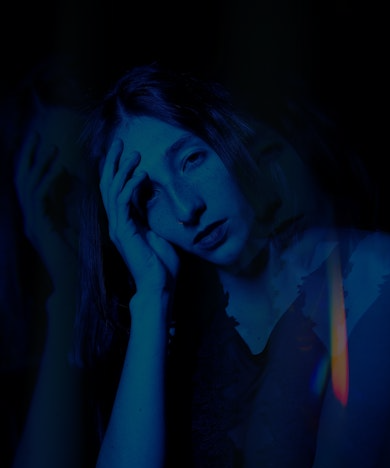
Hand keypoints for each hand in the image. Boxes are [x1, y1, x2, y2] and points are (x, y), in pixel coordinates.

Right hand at [14, 128, 79, 292]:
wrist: (72, 284)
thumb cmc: (76, 261)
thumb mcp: (73, 229)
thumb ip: (70, 209)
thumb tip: (76, 189)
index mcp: (36, 218)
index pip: (28, 183)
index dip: (32, 162)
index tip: (41, 142)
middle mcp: (29, 218)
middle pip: (21, 179)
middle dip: (28, 155)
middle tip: (37, 134)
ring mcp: (30, 223)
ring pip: (28, 185)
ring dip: (40, 163)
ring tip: (52, 146)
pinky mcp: (38, 228)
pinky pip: (39, 197)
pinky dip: (47, 180)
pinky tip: (59, 168)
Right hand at [100, 138, 178, 295]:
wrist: (159, 286)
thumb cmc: (162, 265)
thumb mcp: (159, 233)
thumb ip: (152, 216)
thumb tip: (154, 198)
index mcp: (126, 223)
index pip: (117, 191)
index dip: (119, 170)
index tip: (125, 152)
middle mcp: (118, 223)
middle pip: (109, 186)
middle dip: (114, 162)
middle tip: (120, 142)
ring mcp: (119, 227)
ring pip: (114, 191)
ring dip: (123, 170)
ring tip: (134, 153)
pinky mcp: (124, 232)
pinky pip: (123, 203)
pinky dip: (130, 186)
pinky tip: (140, 174)